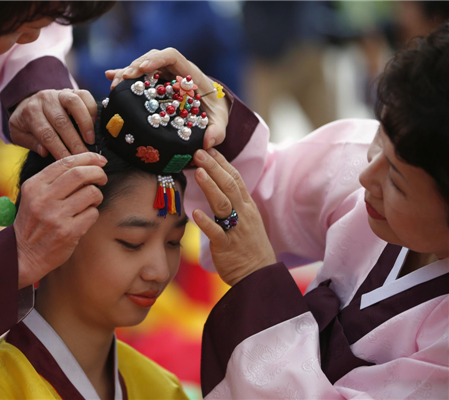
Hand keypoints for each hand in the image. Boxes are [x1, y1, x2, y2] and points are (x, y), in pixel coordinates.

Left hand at [9, 89, 96, 158]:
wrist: (28, 103)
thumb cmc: (26, 123)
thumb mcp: (18, 134)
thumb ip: (30, 143)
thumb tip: (45, 151)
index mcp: (30, 112)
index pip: (46, 134)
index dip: (59, 149)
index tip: (68, 161)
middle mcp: (45, 100)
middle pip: (61, 121)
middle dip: (74, 142)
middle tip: (82, 156)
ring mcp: (59, 93)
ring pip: (74, 103)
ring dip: (85, 123)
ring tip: (90, 140)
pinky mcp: (72, 91)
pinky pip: (85, 95)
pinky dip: (91, 110)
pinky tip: (93, 125)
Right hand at [14, 152, 107, 287]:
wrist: (23, 255)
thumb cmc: (34, 222)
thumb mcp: (34, 196)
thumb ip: (54, 179)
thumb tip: (88, 163)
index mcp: (34, 186)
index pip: (65, 163)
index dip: (87, 158)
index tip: (99, 159)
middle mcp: (43, 199)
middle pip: (80, 174)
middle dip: (97, 172)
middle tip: (102, 177)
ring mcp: (56, 216)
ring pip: (91, 193)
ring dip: (97, 195)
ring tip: (90, 202)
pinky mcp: (68, 232)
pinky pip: (93, 213)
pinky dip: (93, 213)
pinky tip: (84, 217)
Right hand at [105, 48, 229, 149]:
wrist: (213, 111)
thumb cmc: (216, 114)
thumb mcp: (220, 124)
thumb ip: (218, 132)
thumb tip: (208, 142)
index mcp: (191, 73)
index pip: (172, 56)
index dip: (156, 59)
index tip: (143, 68)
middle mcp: (176, 71)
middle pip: (153, 57)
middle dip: (136, 65)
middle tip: (123, 80)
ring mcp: (164, 76)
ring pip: (143, 66)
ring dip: (127, 72)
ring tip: (114, 85)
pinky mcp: (156, 84)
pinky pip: (139, 77)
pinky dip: (124, 76)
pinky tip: (110, 78)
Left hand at [192, 148, 275, 285]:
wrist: (259, 276)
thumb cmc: (248, 247)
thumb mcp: (245, 220)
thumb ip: (233, 203)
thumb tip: (218, 186)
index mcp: (247, 206)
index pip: (235, 178)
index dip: (222, 162)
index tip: (208, 148)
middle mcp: (243, 214)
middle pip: (229, 185)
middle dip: (214, 167)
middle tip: (199, 152)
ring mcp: (236, 230)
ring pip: (223, 204)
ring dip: (210, 187)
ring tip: (198, 172)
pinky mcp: (227, 247)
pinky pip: (217, 233)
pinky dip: (206, 223)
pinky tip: (195, 213)